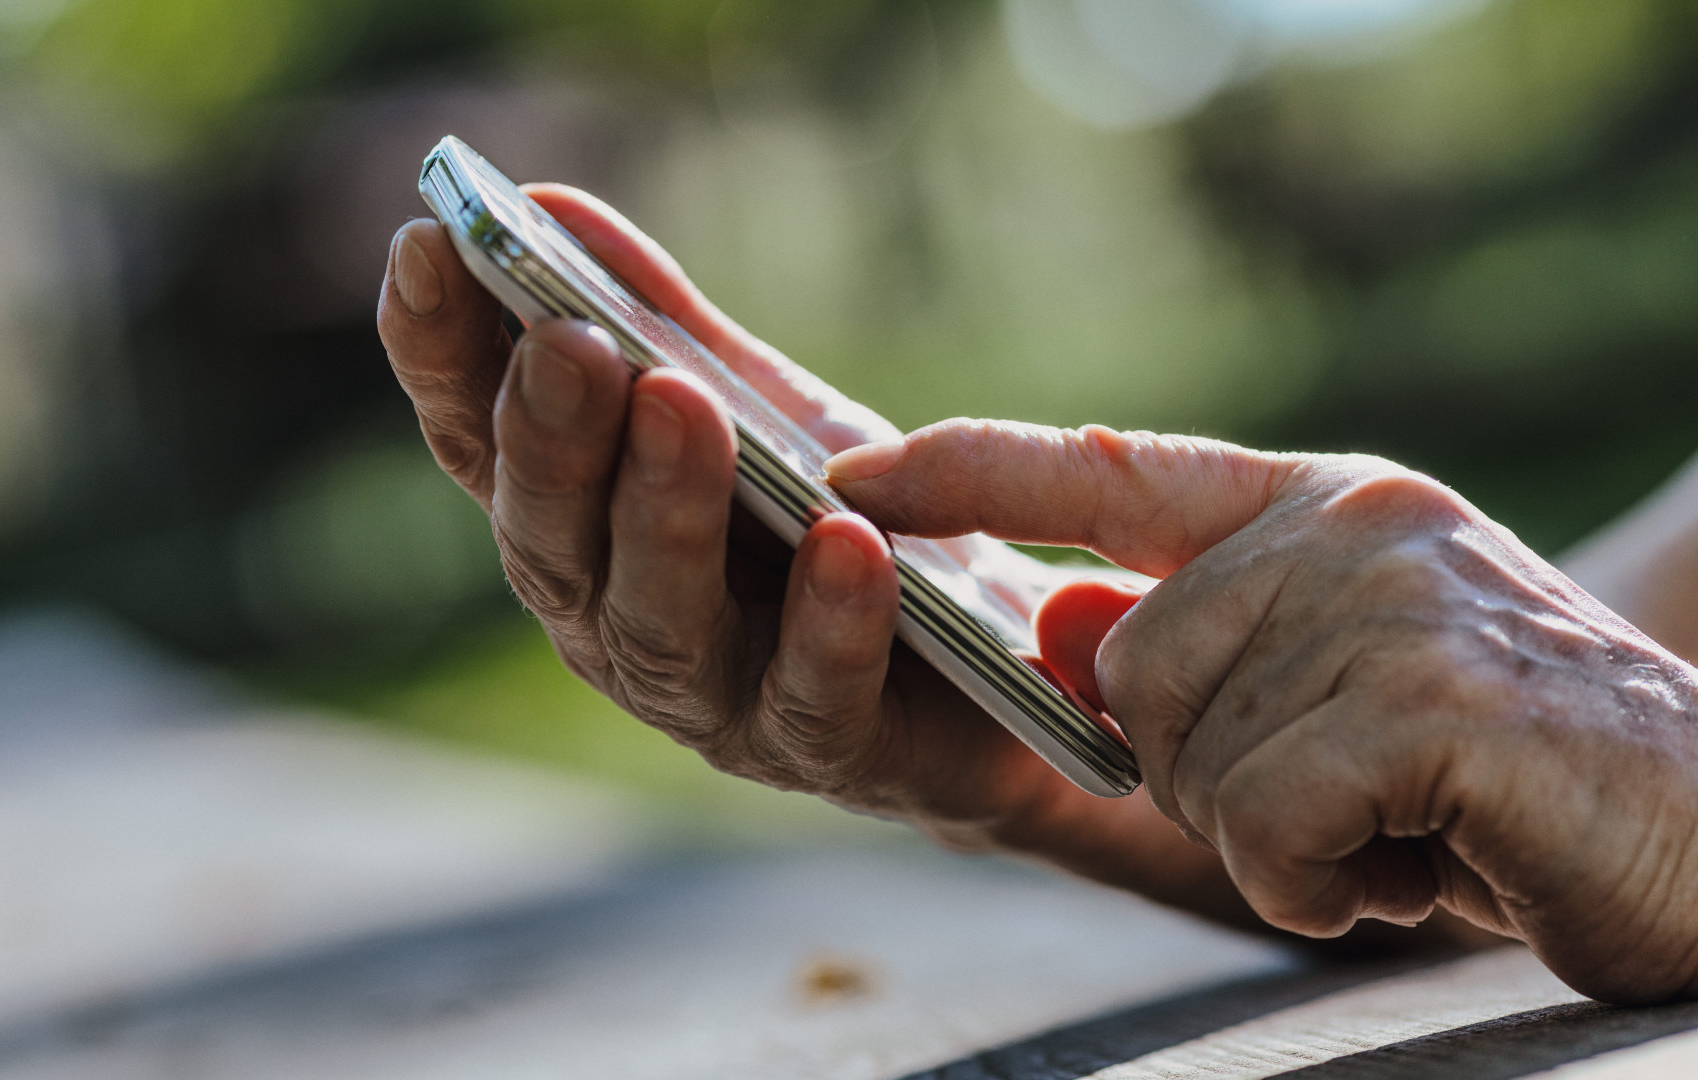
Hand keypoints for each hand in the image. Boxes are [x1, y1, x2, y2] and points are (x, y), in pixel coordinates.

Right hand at [377, 187, 1284, 926]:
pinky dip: (826, 620)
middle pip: (551, 541)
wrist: (994, 667)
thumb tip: (550, 207)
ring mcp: (714, 701)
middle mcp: (615, 624)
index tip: (425, 246)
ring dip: (663, 513)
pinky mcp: (828, 750)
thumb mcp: (759, 412)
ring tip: (679, 405)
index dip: (439, 355)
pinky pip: (814, 694)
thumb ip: (661, 325)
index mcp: (583, 532)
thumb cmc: (845, 526)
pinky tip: (845, 539)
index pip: (479, 444)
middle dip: (551, 437)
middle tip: (569, 341)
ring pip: (658, 624)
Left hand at [830, 420, 1697, 1002]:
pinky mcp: (1436, 702)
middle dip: (1213, 778)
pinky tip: (1426, 866)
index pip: (1108, 467)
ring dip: (1280, 841)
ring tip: (1407, 829)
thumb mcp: (1340, 703)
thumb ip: (1202, 654)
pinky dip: (1324, 883)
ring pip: (1192, 760)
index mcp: (1327, 506)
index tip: (850, 476)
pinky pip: (1267, 820)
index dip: (968, 471)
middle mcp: (1355, 525)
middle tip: (1354, 803)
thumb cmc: (1518, 784)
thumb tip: (1056, 626)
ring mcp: (1397, 601)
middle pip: (1130, 672)